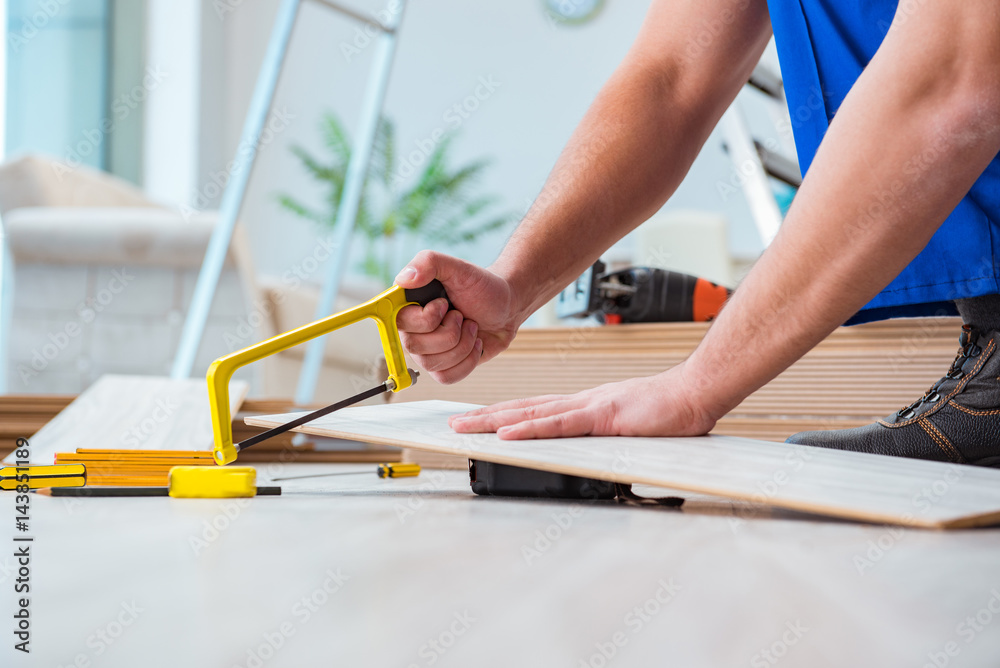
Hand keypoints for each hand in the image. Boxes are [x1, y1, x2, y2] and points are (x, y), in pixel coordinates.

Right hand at [395, 251, 522, 383]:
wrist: (506, 307)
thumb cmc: (481, 286)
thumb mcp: (458, 267)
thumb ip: (428, 263)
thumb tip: (402, 280)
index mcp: (408, 304)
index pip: (397, 322)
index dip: (425, 319)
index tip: (444, 306)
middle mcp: (412, 329)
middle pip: (415, 347)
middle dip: (450, 332)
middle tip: (461, 316)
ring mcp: (426, 351)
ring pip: (432, 364)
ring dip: (462, 345)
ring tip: (471, 326)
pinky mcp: (443, 367)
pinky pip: (446, 377)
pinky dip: (467, 361)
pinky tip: (474, 344)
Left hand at [448, 365, 718, 438]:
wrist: (697, 393)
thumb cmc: (671, 412)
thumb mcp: (631, 429)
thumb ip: (608, 440)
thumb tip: (593, 455)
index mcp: (586, 405)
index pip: (536, 410)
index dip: (505, 414)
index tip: (479, 419)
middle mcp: (580, 401)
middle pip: (524, 408)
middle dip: (486, 416)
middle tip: (454, 423)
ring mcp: (589, 406)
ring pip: (532, 413)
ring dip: (495, 420)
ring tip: (465, 426)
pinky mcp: (602, 417)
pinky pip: (559, 425)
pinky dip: (530, 429)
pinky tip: (506, 433)